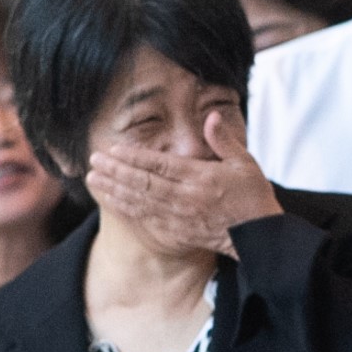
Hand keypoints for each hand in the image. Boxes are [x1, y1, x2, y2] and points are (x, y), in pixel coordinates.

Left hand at [84, 108, 281, 258]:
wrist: (258, 235)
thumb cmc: (252, 195)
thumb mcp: (244, 162)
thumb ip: (223, 139)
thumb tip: (210, 115)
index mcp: (201, 178)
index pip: (161, 165)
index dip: (135, 158)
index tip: (114, 150)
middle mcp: (186, 198)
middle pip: (144, 183)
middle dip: (116, 172)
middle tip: (94, 161)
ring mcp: (180, 217)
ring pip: (140, 202)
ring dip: (114, 190)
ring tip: (93, 179)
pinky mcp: (177, 231)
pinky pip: (146, 219)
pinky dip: (126, 209)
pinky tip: (111, 200)